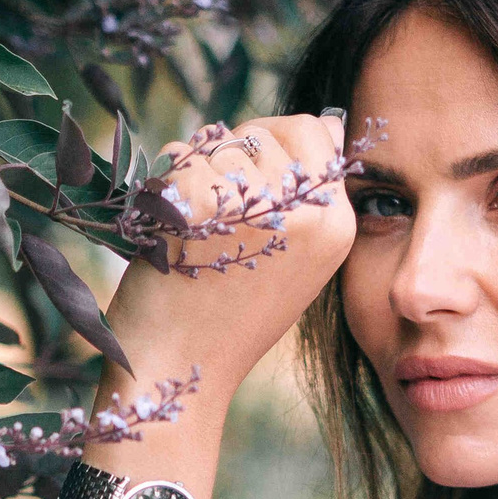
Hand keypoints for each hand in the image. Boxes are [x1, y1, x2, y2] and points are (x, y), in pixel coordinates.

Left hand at [102, 112, 355, 398]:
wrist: (181, 374)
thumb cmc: (225, 319)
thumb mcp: (294, 261)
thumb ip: (309, 200)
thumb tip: (328, 124)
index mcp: (337, 226)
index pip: (315, 130)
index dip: (272, 139)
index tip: (244, 174)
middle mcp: (310, 214)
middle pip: (265, 131)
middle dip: (228, 152)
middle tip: (208, 211)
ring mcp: (260, 210)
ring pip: (219, 142)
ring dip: (191, 169)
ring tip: (189, 231)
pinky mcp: (208, 209)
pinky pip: (178, 157)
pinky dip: (160, 183)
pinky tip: (163, 231)